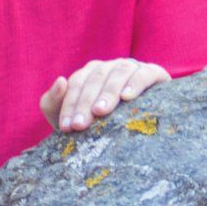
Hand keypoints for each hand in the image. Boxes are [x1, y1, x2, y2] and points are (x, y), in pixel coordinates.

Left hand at [40, 58, 170, 132]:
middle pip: (96, 78)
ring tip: (101, 111)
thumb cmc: (99, 127)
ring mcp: (132, 67)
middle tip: (81, 125)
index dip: (70, 104)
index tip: (67, 127)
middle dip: (86, 102)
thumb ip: (53, 103)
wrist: (137, 138)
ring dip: (108, 92)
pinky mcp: (154, 73)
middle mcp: (110, 67)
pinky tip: (127, 98)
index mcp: (90, 73)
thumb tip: (60, 80)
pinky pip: (144, 74)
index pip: (77, 83)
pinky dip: (134, 83)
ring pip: (119, 72)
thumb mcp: (71, 119)